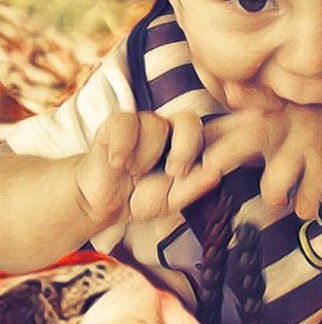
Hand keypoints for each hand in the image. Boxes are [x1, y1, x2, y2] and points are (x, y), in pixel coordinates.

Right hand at [74, 111, 221, 226]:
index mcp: (188, 146)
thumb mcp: (171, 200)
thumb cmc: (140, 197)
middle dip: (184, 149)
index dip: (212, 142)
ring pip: (155, 124)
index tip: (200, 169)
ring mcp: (144, 123)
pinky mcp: (117, 123)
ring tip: (134, 172)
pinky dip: (122, 147)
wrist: (102, 203)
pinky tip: (117, 163)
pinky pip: (125, 123)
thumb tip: (217, 173)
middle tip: (173, 172)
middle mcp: (169, 130)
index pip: (210, 132)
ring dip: (145, 156)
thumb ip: (194, 187)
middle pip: (189, 120)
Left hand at [201, 102, 321, 218]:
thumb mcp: (278, 118)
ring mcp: (305, 148)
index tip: (177, 172)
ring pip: (273, 185)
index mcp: (263, 117)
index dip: (196, 150)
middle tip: (208, 173)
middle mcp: (282, 127)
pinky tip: (310, 200)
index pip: (222, 128)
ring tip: (283, 195)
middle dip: (221, 158)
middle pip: (244, 140)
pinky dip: (305, 206)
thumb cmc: (312, 130)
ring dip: (275, 197)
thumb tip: (204, 127)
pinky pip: (305, 201)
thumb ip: (240, 123)